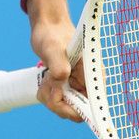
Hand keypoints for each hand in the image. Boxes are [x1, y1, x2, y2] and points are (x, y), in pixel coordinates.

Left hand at [28, 0, 85, 122]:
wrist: (47, 27)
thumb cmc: (52, 34)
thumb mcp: (53, 49)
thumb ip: (58, 66)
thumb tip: (62, 80)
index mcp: (93, 75)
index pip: (91, 106)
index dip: (74, 109)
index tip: (57, 97)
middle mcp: (88, 83)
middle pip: (76, 111)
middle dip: (57, 101)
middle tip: (47, 83)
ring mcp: (77, 86)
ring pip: (65, 107)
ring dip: (50, 96)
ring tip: (46, 77)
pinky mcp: (68, 86)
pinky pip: (58, 101)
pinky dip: (48, 95)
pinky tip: (45, 80)